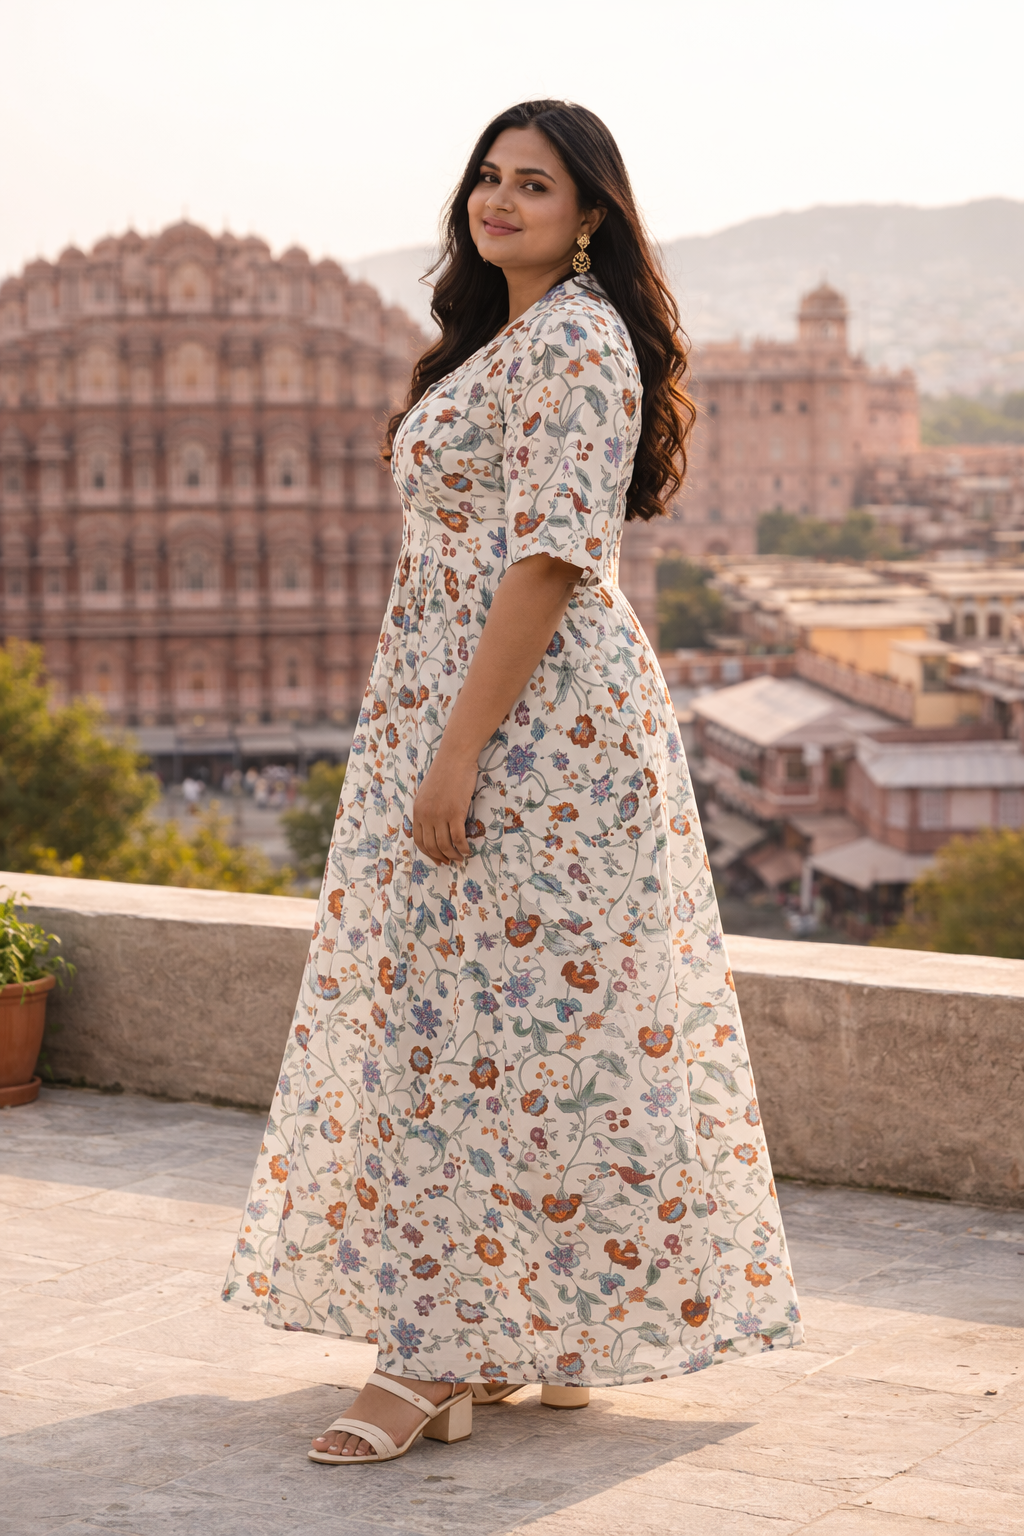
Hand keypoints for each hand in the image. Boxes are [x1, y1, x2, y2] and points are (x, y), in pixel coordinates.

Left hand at [412, 751, 478, 865]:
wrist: (454, 758)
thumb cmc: (444, 772)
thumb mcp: (426, 793)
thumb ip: (426, 809)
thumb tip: (433, 826)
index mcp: (417, 811)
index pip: (419, 840)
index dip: (428, 854)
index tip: (437, 859)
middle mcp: (426, 816)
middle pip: (431, 846)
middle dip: (441, 857)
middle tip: (450, 862)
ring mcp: (440, 815)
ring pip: (445, 845)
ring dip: (454, 855)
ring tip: (461, 857)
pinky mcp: (455, 813)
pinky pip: (458, 838)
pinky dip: (463, 848)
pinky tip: (467, 850)